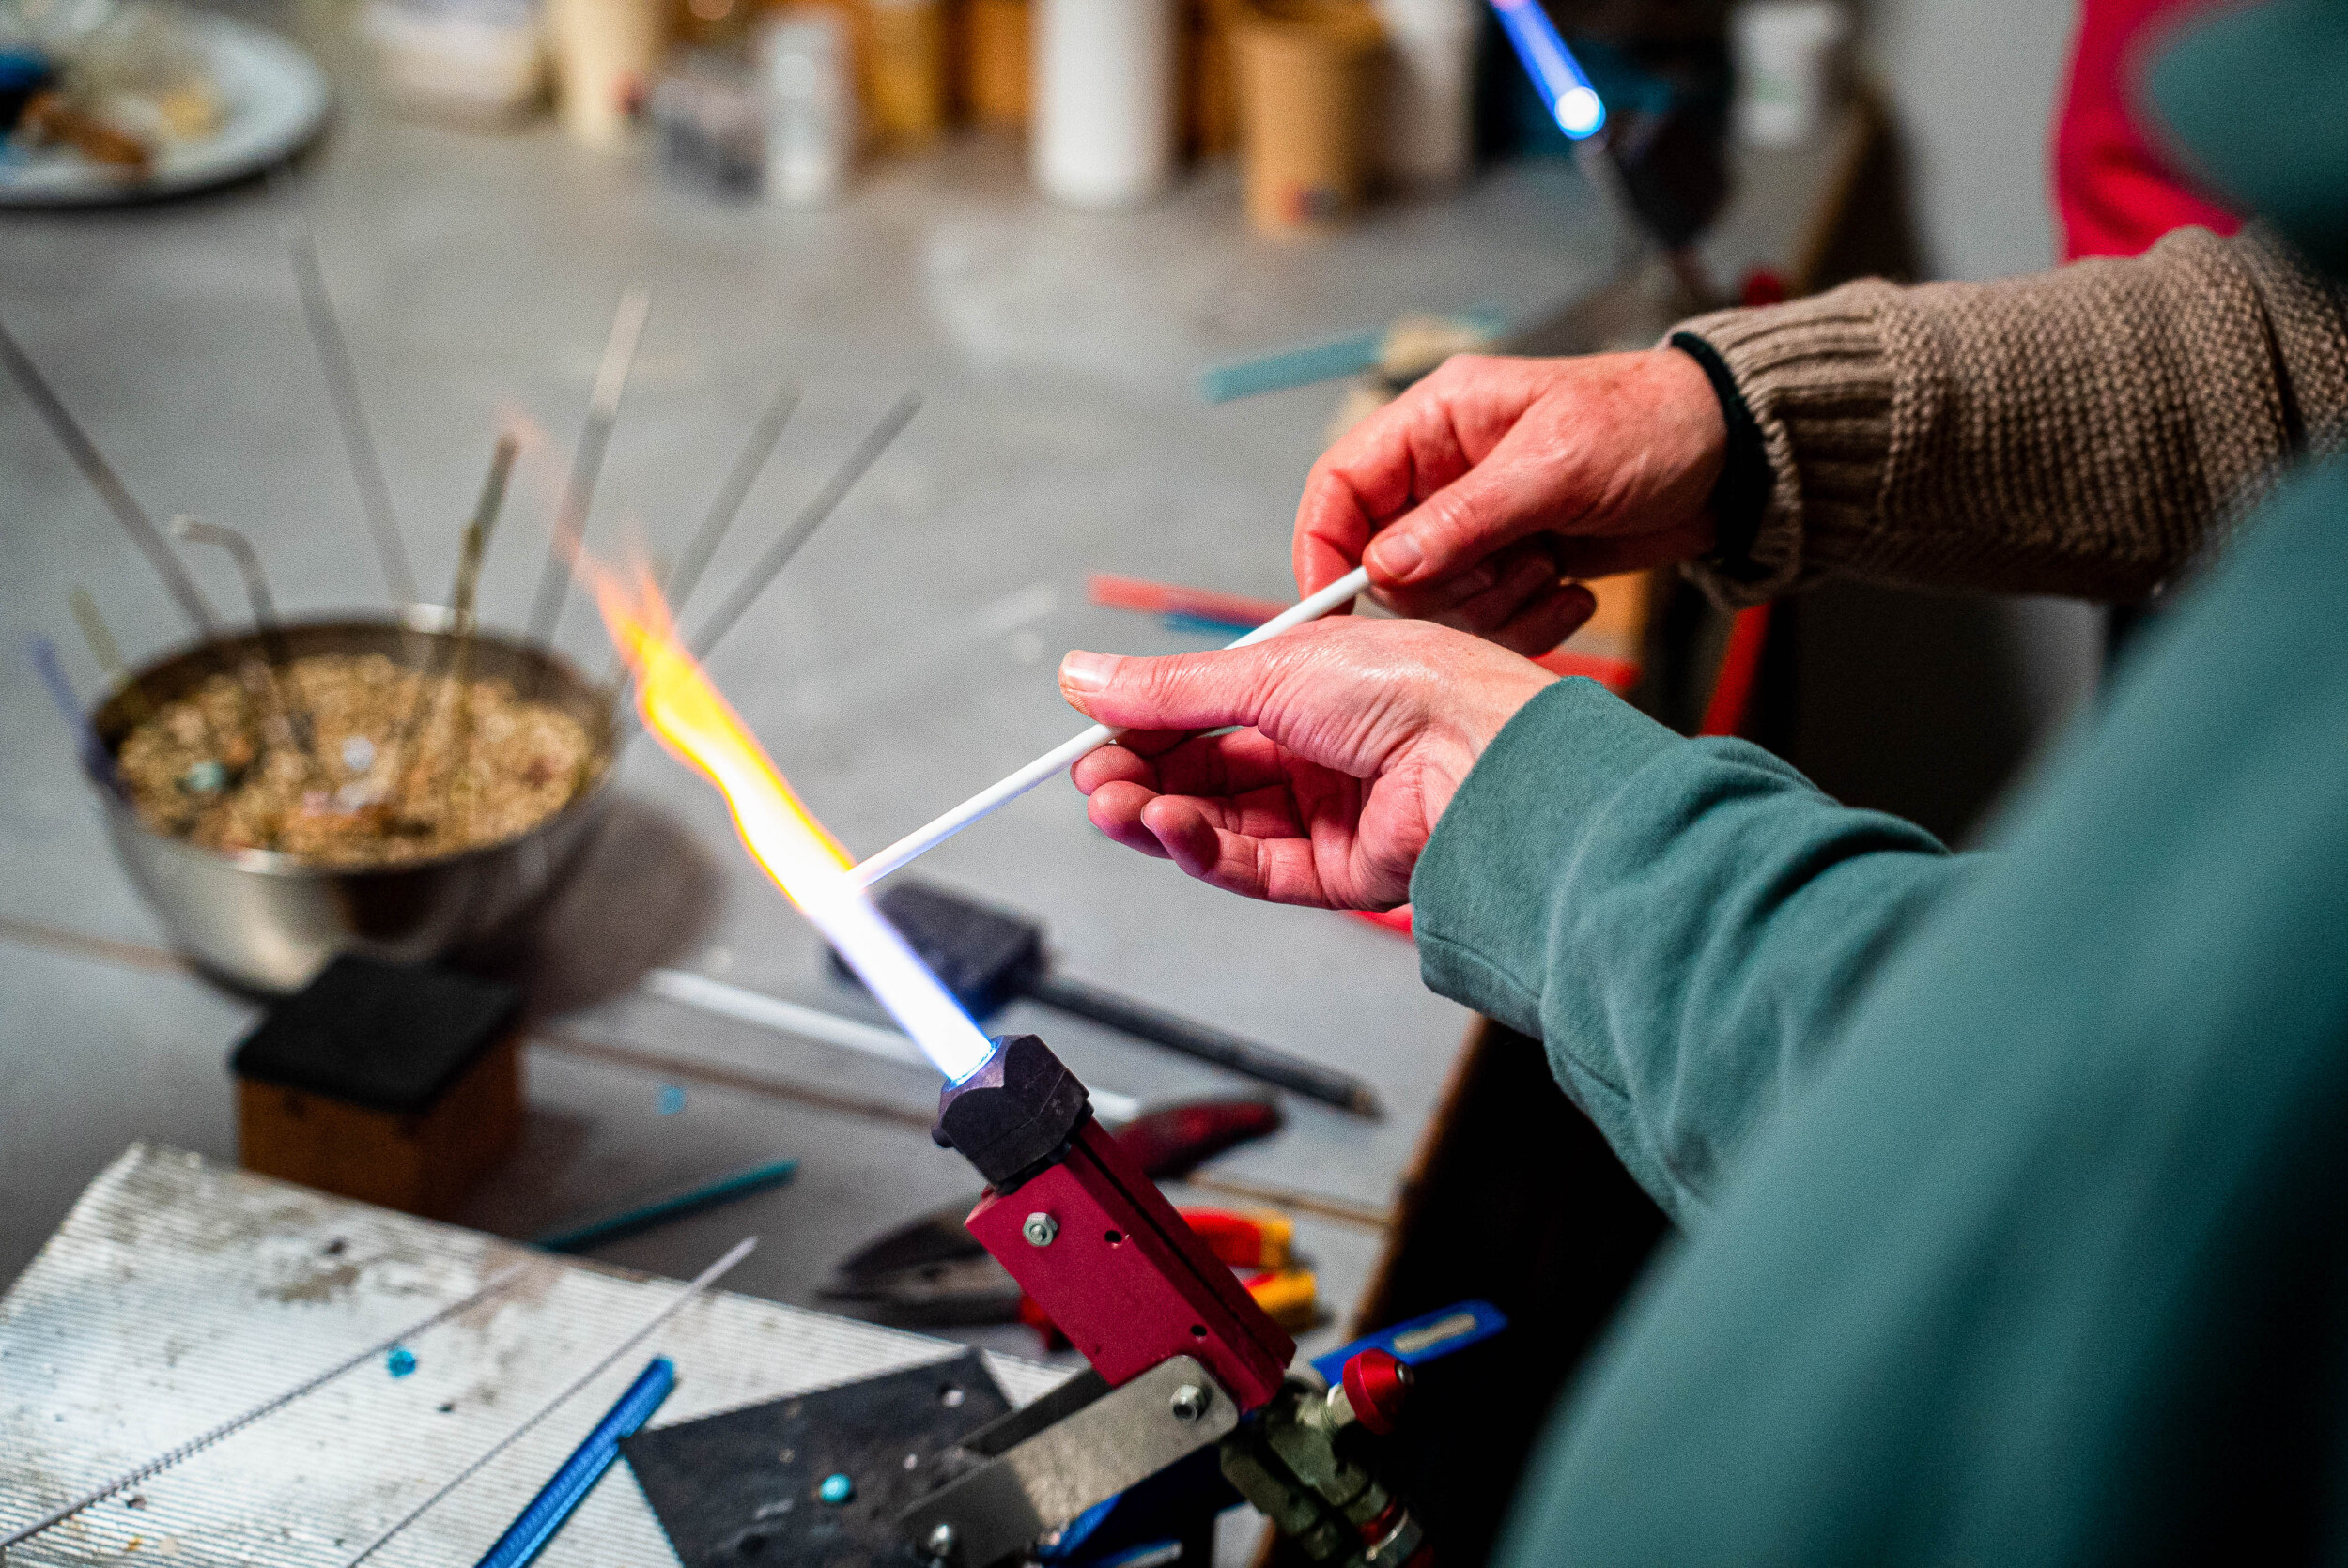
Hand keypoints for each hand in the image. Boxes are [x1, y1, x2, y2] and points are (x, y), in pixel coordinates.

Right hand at [1058, 617, 1571, 908]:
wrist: (1483, 753)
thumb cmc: (1411, 685)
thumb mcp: (1268, 670)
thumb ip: (1170, 690)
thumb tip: (1086, 678)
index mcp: (1313, 687)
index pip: (1207, 713)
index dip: (1145, 726)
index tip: (1090, 734)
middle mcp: (1320, 751)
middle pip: (1206, 775)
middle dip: (1142, 777)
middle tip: (1091, 780)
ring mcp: (1329, 814)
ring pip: (1220, 825)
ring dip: (1160, 816)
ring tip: (1114, 805)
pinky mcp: (1339, 873)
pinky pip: (1253, 868)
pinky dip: (1202, 850)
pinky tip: (1166, 826)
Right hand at [1292, 349, 1726, 654]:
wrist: (1735, 458)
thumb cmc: (1653, 424)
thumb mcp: (1557, 465)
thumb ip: (1465, 518)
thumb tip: (1383, 568)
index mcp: (1437, 421)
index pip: (1339, 485)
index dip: (1321, 546)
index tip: (1331, 606)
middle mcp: (1446, 474)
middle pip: (1384, 560)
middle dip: (1443, 586)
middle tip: (1509, 568)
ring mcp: (1480, 524)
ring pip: (1437, 601)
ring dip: (1496, 605)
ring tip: (1553, 569)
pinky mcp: (1514, 563)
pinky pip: (1488, 619)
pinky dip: (1529, 620)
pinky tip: (1572, 591)